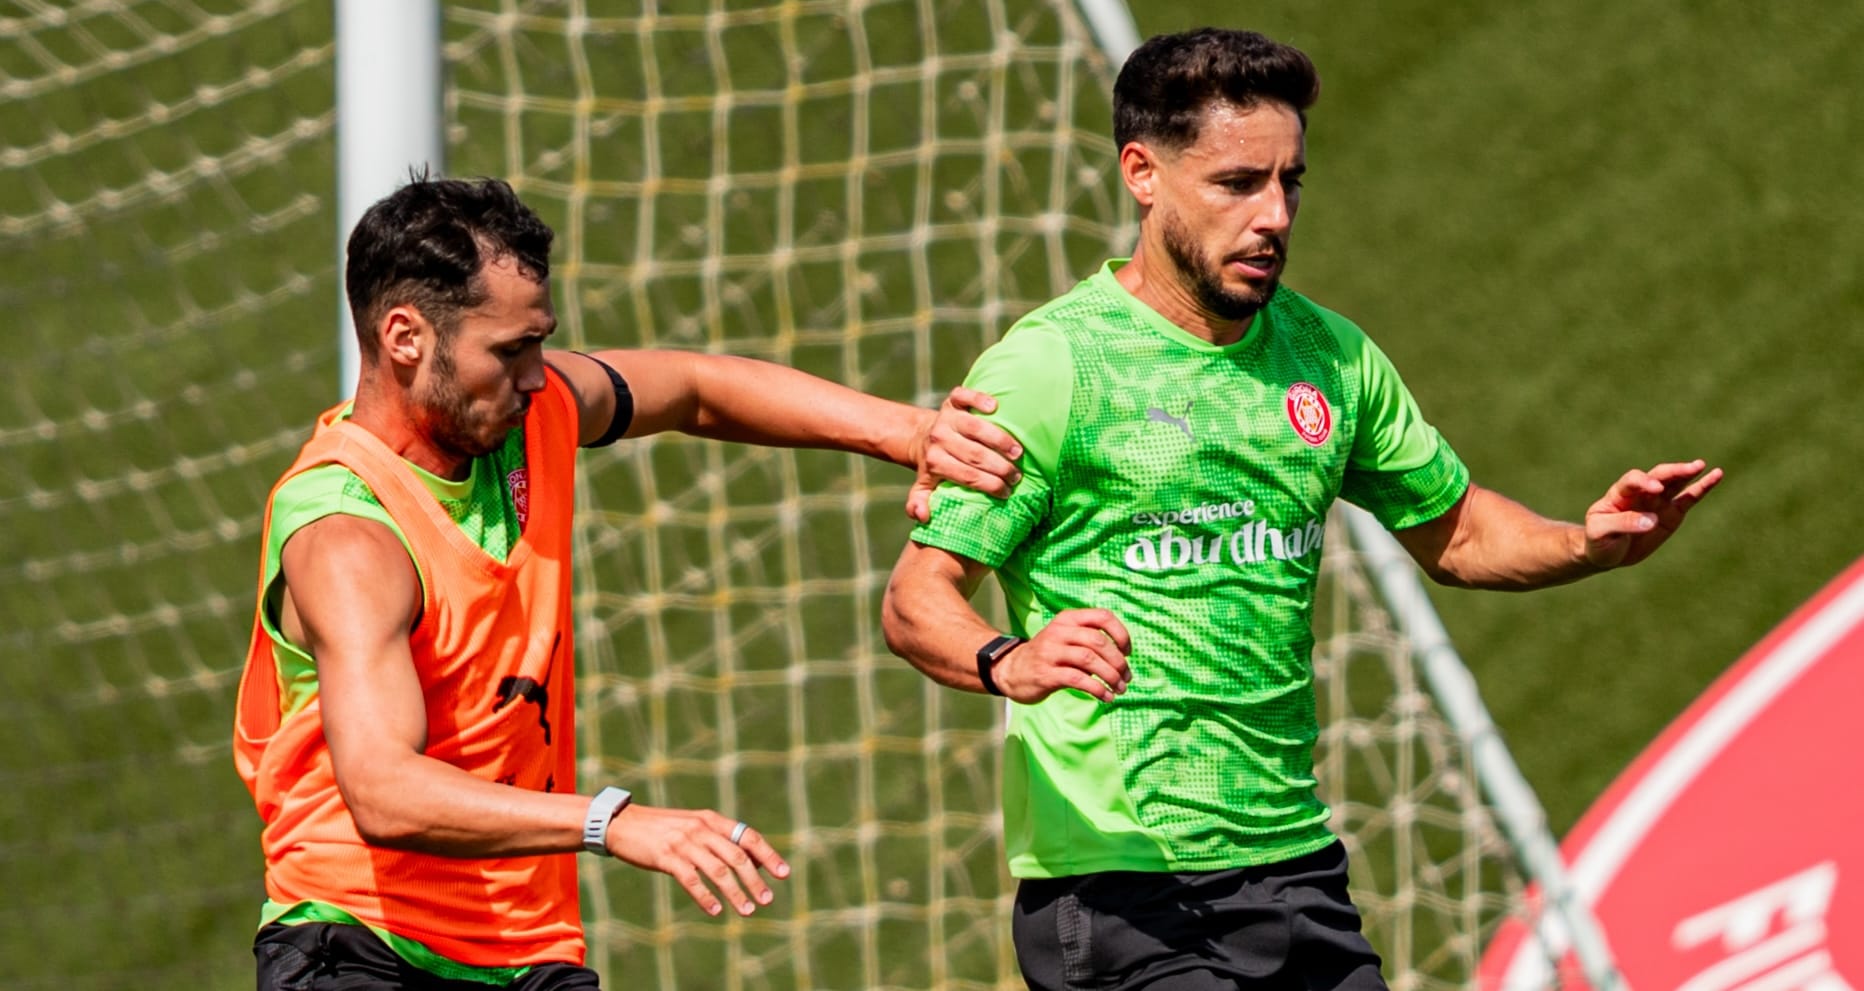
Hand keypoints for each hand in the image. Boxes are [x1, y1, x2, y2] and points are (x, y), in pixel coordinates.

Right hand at [604, 805, 789, 916]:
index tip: (783, 874)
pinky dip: (705, 896)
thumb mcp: (695, 826)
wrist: (623, 823)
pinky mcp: (666, 857)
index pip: (748, 837)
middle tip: (767, 900)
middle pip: (737, 856)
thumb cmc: (663, 828)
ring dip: (735, 893)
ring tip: (747, 911)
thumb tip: (753, 860)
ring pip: (718, 871)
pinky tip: (715, 910)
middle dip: (754, 881)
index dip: (768, 855)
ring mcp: (684, 843)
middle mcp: (702, 829)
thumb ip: (721, 840)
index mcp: (712, 820)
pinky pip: (691, 880)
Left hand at [905, 387, 1023, 522]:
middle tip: (1016, 476)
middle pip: (974, 454)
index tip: (1006, 492)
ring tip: (1018, 452)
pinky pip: (966, 396)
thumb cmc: (934, 466)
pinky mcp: (952, 400)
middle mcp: (938, 438)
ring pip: (975, 427)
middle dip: (999, 467)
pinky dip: (979, 399)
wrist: (923, 437)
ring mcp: (946, 417)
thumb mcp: (923, 487)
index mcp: (933, 461)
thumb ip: (919, 503)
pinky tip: (995, 407)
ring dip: (1000, 439)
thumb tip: (922, 516)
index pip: (966, 476)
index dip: (989, 485)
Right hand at [994, 609, 1133, 703]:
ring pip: (1090, 659)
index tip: (1127, 652)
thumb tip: (1123, 659)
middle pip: (1098, 641)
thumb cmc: (1048, 656)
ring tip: (1120, 689)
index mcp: (1067, 619)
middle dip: (1118, 661)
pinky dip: (1097, 689)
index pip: (1102, 616)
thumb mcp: (1066, 638)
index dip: (1121, 634)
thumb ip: (1090, 641)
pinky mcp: (1046, 674)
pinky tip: (1106, 697)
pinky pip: (1078, 680)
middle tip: (1126, 677)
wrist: (1011, 670)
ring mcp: (1050, 652)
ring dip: (1111, 676)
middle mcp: (1059, 632)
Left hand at [1584, 460, 1723, 569]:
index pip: (1633, 480)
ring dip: (1688, 473)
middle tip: (1690, 468)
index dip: (1645, 481)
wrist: (1605, 553)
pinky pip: (1688, 498)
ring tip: (1701, 465)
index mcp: (1619, 494)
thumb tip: (1651, 520)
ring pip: (1675, 483)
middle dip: (1673, 471)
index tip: (1656, 489)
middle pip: (1658, 476)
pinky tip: (1715, 475)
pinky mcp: (1671, 514)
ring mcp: (1657, 502)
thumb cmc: (1597, 540)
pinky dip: (1702, 487)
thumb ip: (1623, 523)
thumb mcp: (1601, 532)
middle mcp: (1640, 493)